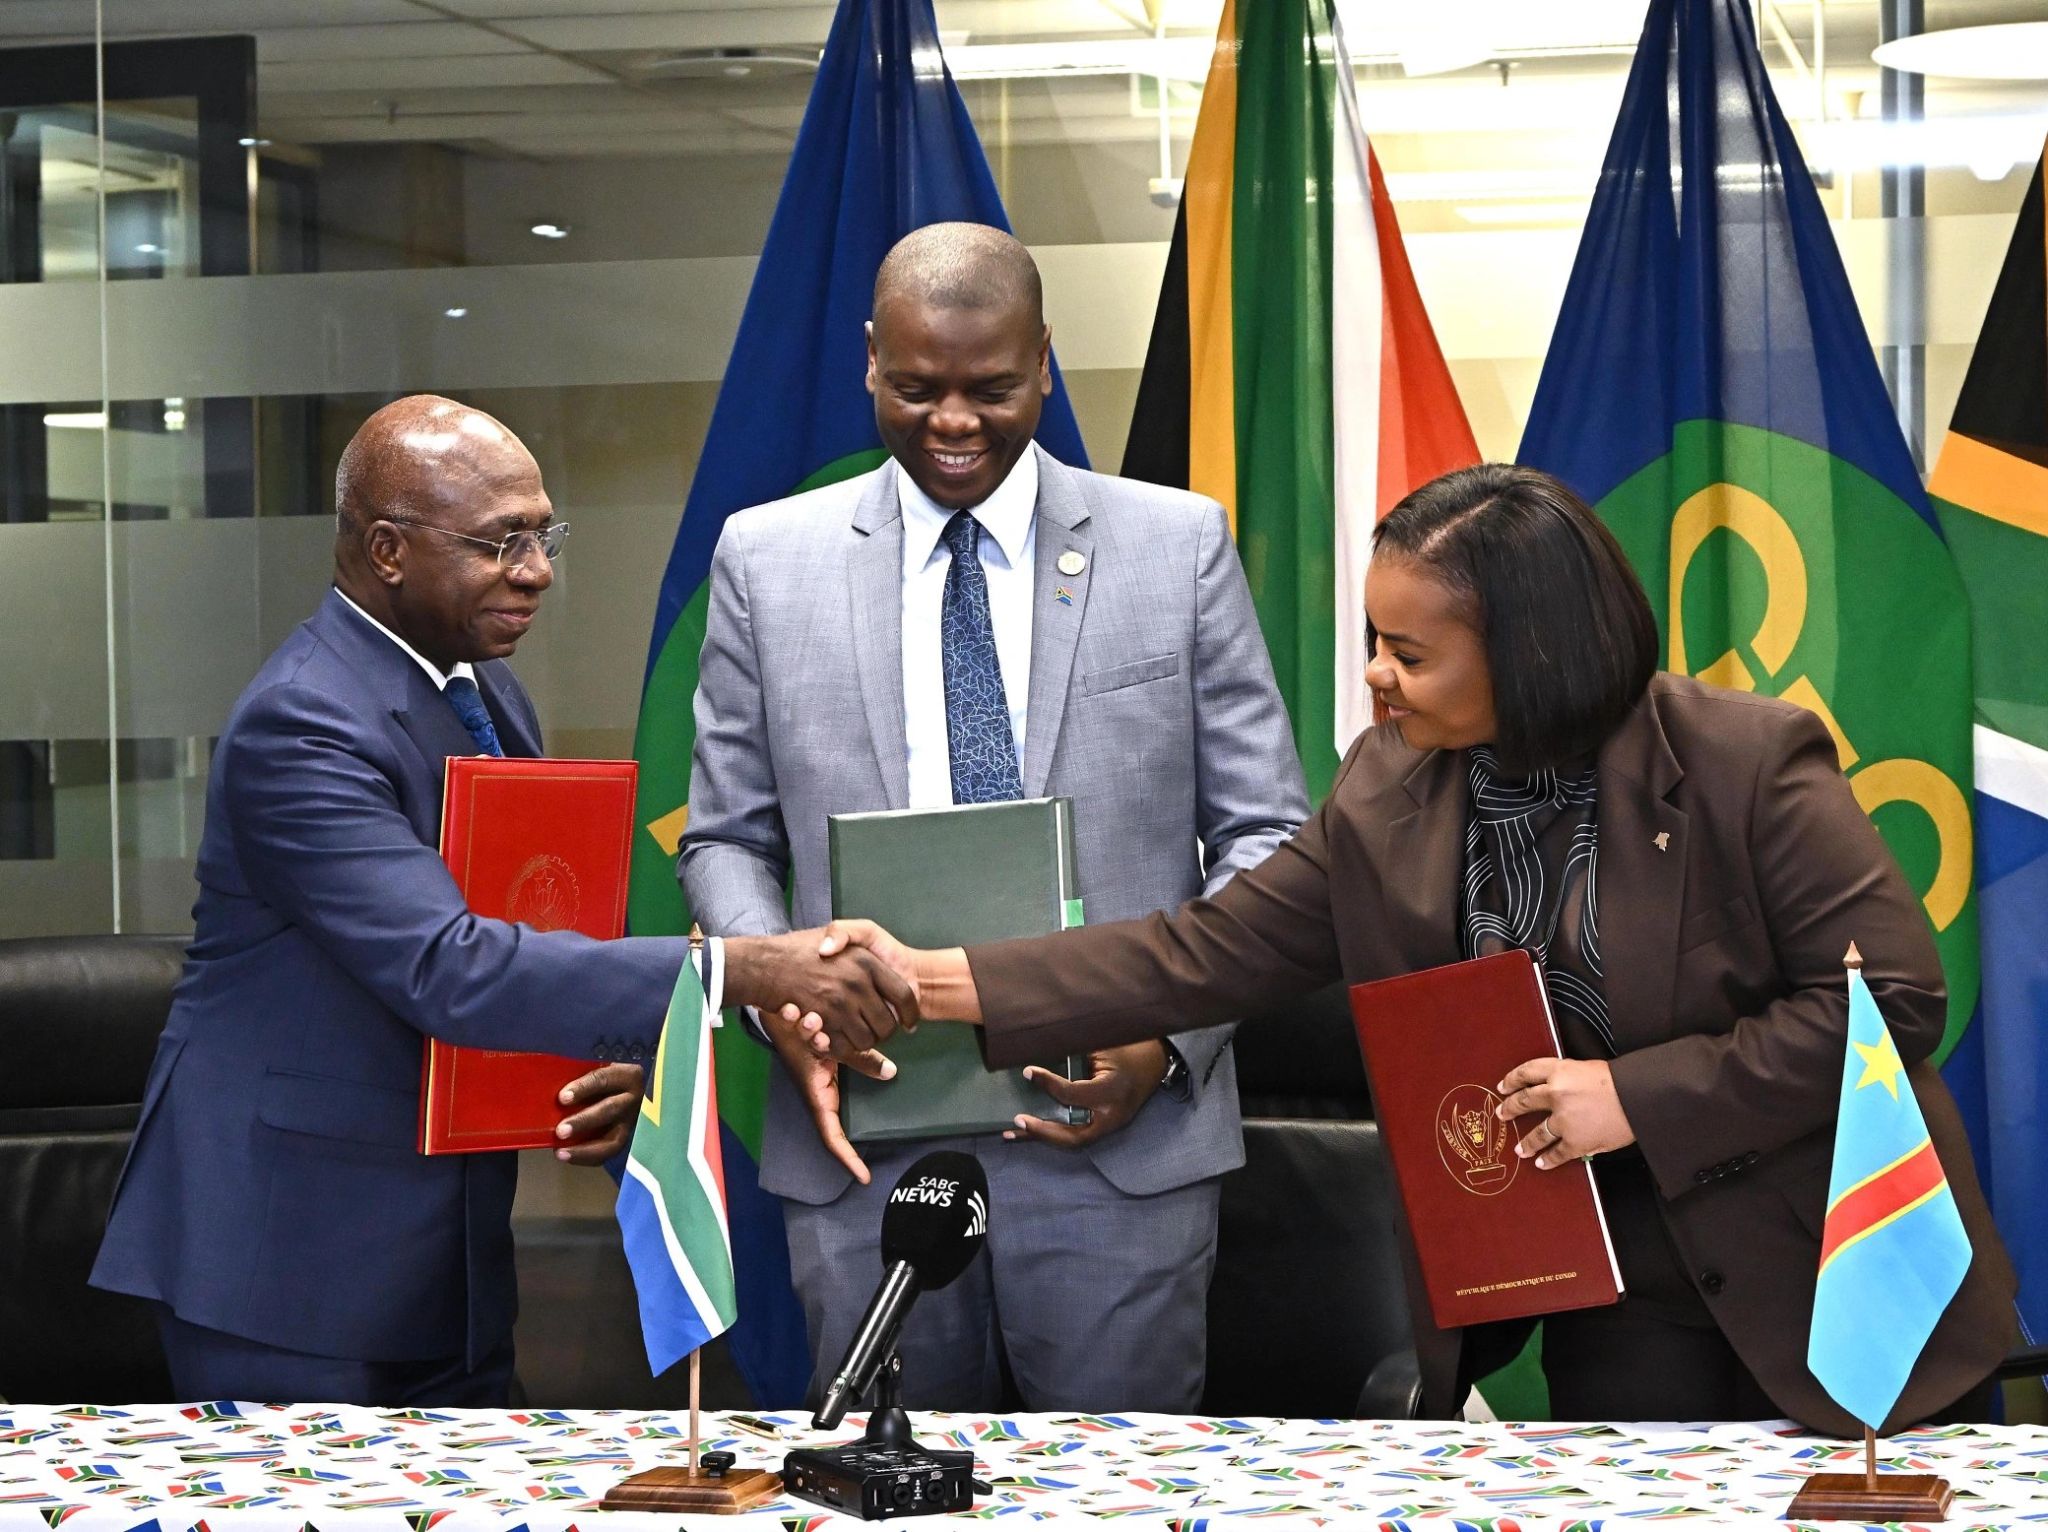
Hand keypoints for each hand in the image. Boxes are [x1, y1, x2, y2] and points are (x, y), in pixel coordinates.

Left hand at [553, 1062, 645, 1164]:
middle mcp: (634, 1099)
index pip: (604, 1079)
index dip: (583, 1088)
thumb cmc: (596, 1078)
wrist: (615, 1090)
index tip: (562, 1098)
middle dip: (583, 1121)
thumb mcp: (591, 1069)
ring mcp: (631, 1123)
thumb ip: (574, 1074)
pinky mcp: (625, 1140)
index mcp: (626, 1075)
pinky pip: (608, 1154)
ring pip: (614, 1139)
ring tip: (561, 1152)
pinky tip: (567, 1156)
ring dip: (585, 1148)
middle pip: (610, 1110)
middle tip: (561, 1131)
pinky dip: (586, 1157)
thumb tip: (545, 1086)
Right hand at [724, 927, 918, 1057]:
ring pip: (867, 1039)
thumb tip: (880, 963)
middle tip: (877, 1029)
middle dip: (885, 1031)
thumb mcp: (838, 928)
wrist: (765, 964)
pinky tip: (840, 1037)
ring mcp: (838, 1005)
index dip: (910, 1013)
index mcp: (866, 961)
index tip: (910, 1022)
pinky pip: (844, 1047)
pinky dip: (845, 1048)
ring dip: (865, 1042)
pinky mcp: (821, 1024)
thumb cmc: (802, 947)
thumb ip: (862, 939)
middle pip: (888, 1024)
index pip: (904, 995)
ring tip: (858, 1032)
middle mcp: (856, 983)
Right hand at [763, 1009, 882, 1184]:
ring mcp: (821, 1091)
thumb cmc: (802, 1030)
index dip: (848, 1158)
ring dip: (846, 1144)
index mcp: (818, 1094)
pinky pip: (836, 1108)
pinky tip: (857, 1135)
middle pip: (833, 1136)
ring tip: (862, 1165)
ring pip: (834, 1124)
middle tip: (864, 1175)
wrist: (783, 1012)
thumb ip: (860, 1057)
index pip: (832, 1136)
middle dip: (847, 1156)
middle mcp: (818, 1097)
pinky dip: (845, 1126)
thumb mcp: (833, 1045)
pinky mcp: (824, 1080)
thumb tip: (891, 1072)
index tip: (864, 1178)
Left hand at [1005, 1041, 1167, 1148]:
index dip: (1047, 1083)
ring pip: (1074, 1141)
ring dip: (1043, 1138)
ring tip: (1012, 1135)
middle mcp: (1112, 1116)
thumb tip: (1038, 1061)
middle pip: (1073, 1137)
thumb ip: (1072, 1057)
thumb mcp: (1101, 1047)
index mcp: (1112, 1092)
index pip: (1073, 1095)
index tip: (1028, 1072)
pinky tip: (1032, 1130)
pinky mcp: (1107, 1127)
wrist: (1156, 1060)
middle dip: (1043, 1132)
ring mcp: (1112, 1125)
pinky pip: (1079, 1134)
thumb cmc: (1128, 1048)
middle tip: (1017, 1122)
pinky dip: (1055, 1133)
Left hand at [1495, 1056, 1635, 1169]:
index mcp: (1559, 1071)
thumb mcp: (1586, 1068)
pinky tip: (1541, 1163)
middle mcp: (1556, 1094)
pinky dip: (1548, 1159)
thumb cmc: (1620, 1081)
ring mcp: (1564, 1120)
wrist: (1640, 1098)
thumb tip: (1553, 1088)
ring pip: (1538, 1133)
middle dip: (1510, 1109)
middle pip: (1525, 1101)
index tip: (1503, 1086)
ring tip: (1520, 1149)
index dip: (1512, 1080)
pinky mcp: (1576, 1141)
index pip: (1526, 1072)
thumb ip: (1566, 1077)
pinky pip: (1558, 1153)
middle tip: (1503, 1114)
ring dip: (1527, 1143)